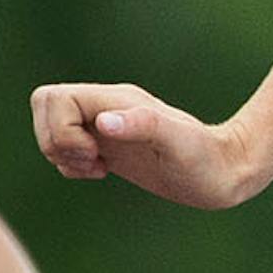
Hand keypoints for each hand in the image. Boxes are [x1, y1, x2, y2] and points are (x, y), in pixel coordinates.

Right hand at [31, 83, 255, 208]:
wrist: (227, 173)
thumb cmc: (206, 160)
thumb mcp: (178, 143)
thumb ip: (144, 126)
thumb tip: (103, 121)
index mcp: (115, 100)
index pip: (52, 98)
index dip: (59, 128)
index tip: (93, 151)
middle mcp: (108, 108)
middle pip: (45, 108)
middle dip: (55, 140)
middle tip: (92, 159)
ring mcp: (107, 126)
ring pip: (52, 128)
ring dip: (62, 153)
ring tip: (98, 166)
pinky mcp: (111, 146)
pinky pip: (67, 149)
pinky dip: (71, 164)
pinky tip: (103, 172)